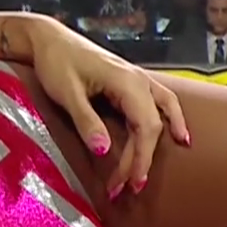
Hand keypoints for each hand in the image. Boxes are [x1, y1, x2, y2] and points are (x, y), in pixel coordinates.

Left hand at [25, 18, 191, 197]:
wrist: (49, 38)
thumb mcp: (66, 93)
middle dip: (141, 160)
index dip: (139, 158)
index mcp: (127, 82)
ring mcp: (138, 79)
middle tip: (126, 189)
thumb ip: (86, 121)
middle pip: (152, 126)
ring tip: (150, 172)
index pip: (145, 127)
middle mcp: (140, 80)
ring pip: (162, 114)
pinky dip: (170, 120)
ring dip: (157, 144)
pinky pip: (161, 102)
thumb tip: (104, 151)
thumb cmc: (56, 62)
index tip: (128, 183)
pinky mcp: (131, 82)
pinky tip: (177, 134)